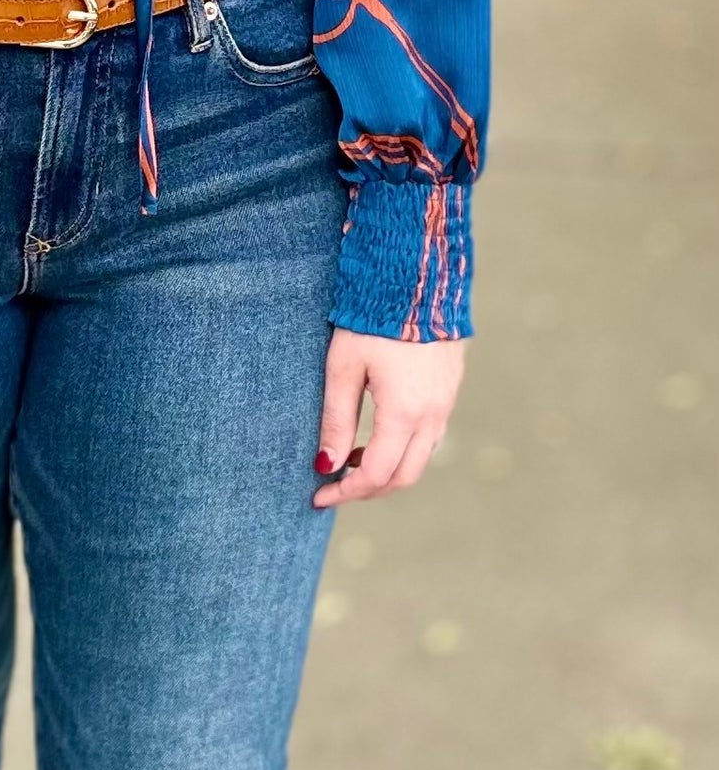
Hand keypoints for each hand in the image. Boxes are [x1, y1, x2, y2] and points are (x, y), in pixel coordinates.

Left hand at [311, 326, 465, 507]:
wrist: (415, 274)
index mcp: (404, 413)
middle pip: (404, 476)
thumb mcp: (344, 367)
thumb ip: (337, 419)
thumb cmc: (372, 317)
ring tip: (351, 456)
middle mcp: (432, 415)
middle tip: (335, 485)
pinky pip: (431, 434)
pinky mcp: (450, 387)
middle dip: (369, 488)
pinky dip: (405, 447)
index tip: (318, 496)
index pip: (375, 474)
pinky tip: (380, 432)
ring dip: (388, 468)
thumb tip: (326, 466)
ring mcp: (446, 402)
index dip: (346, 492)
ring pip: (420, 457)